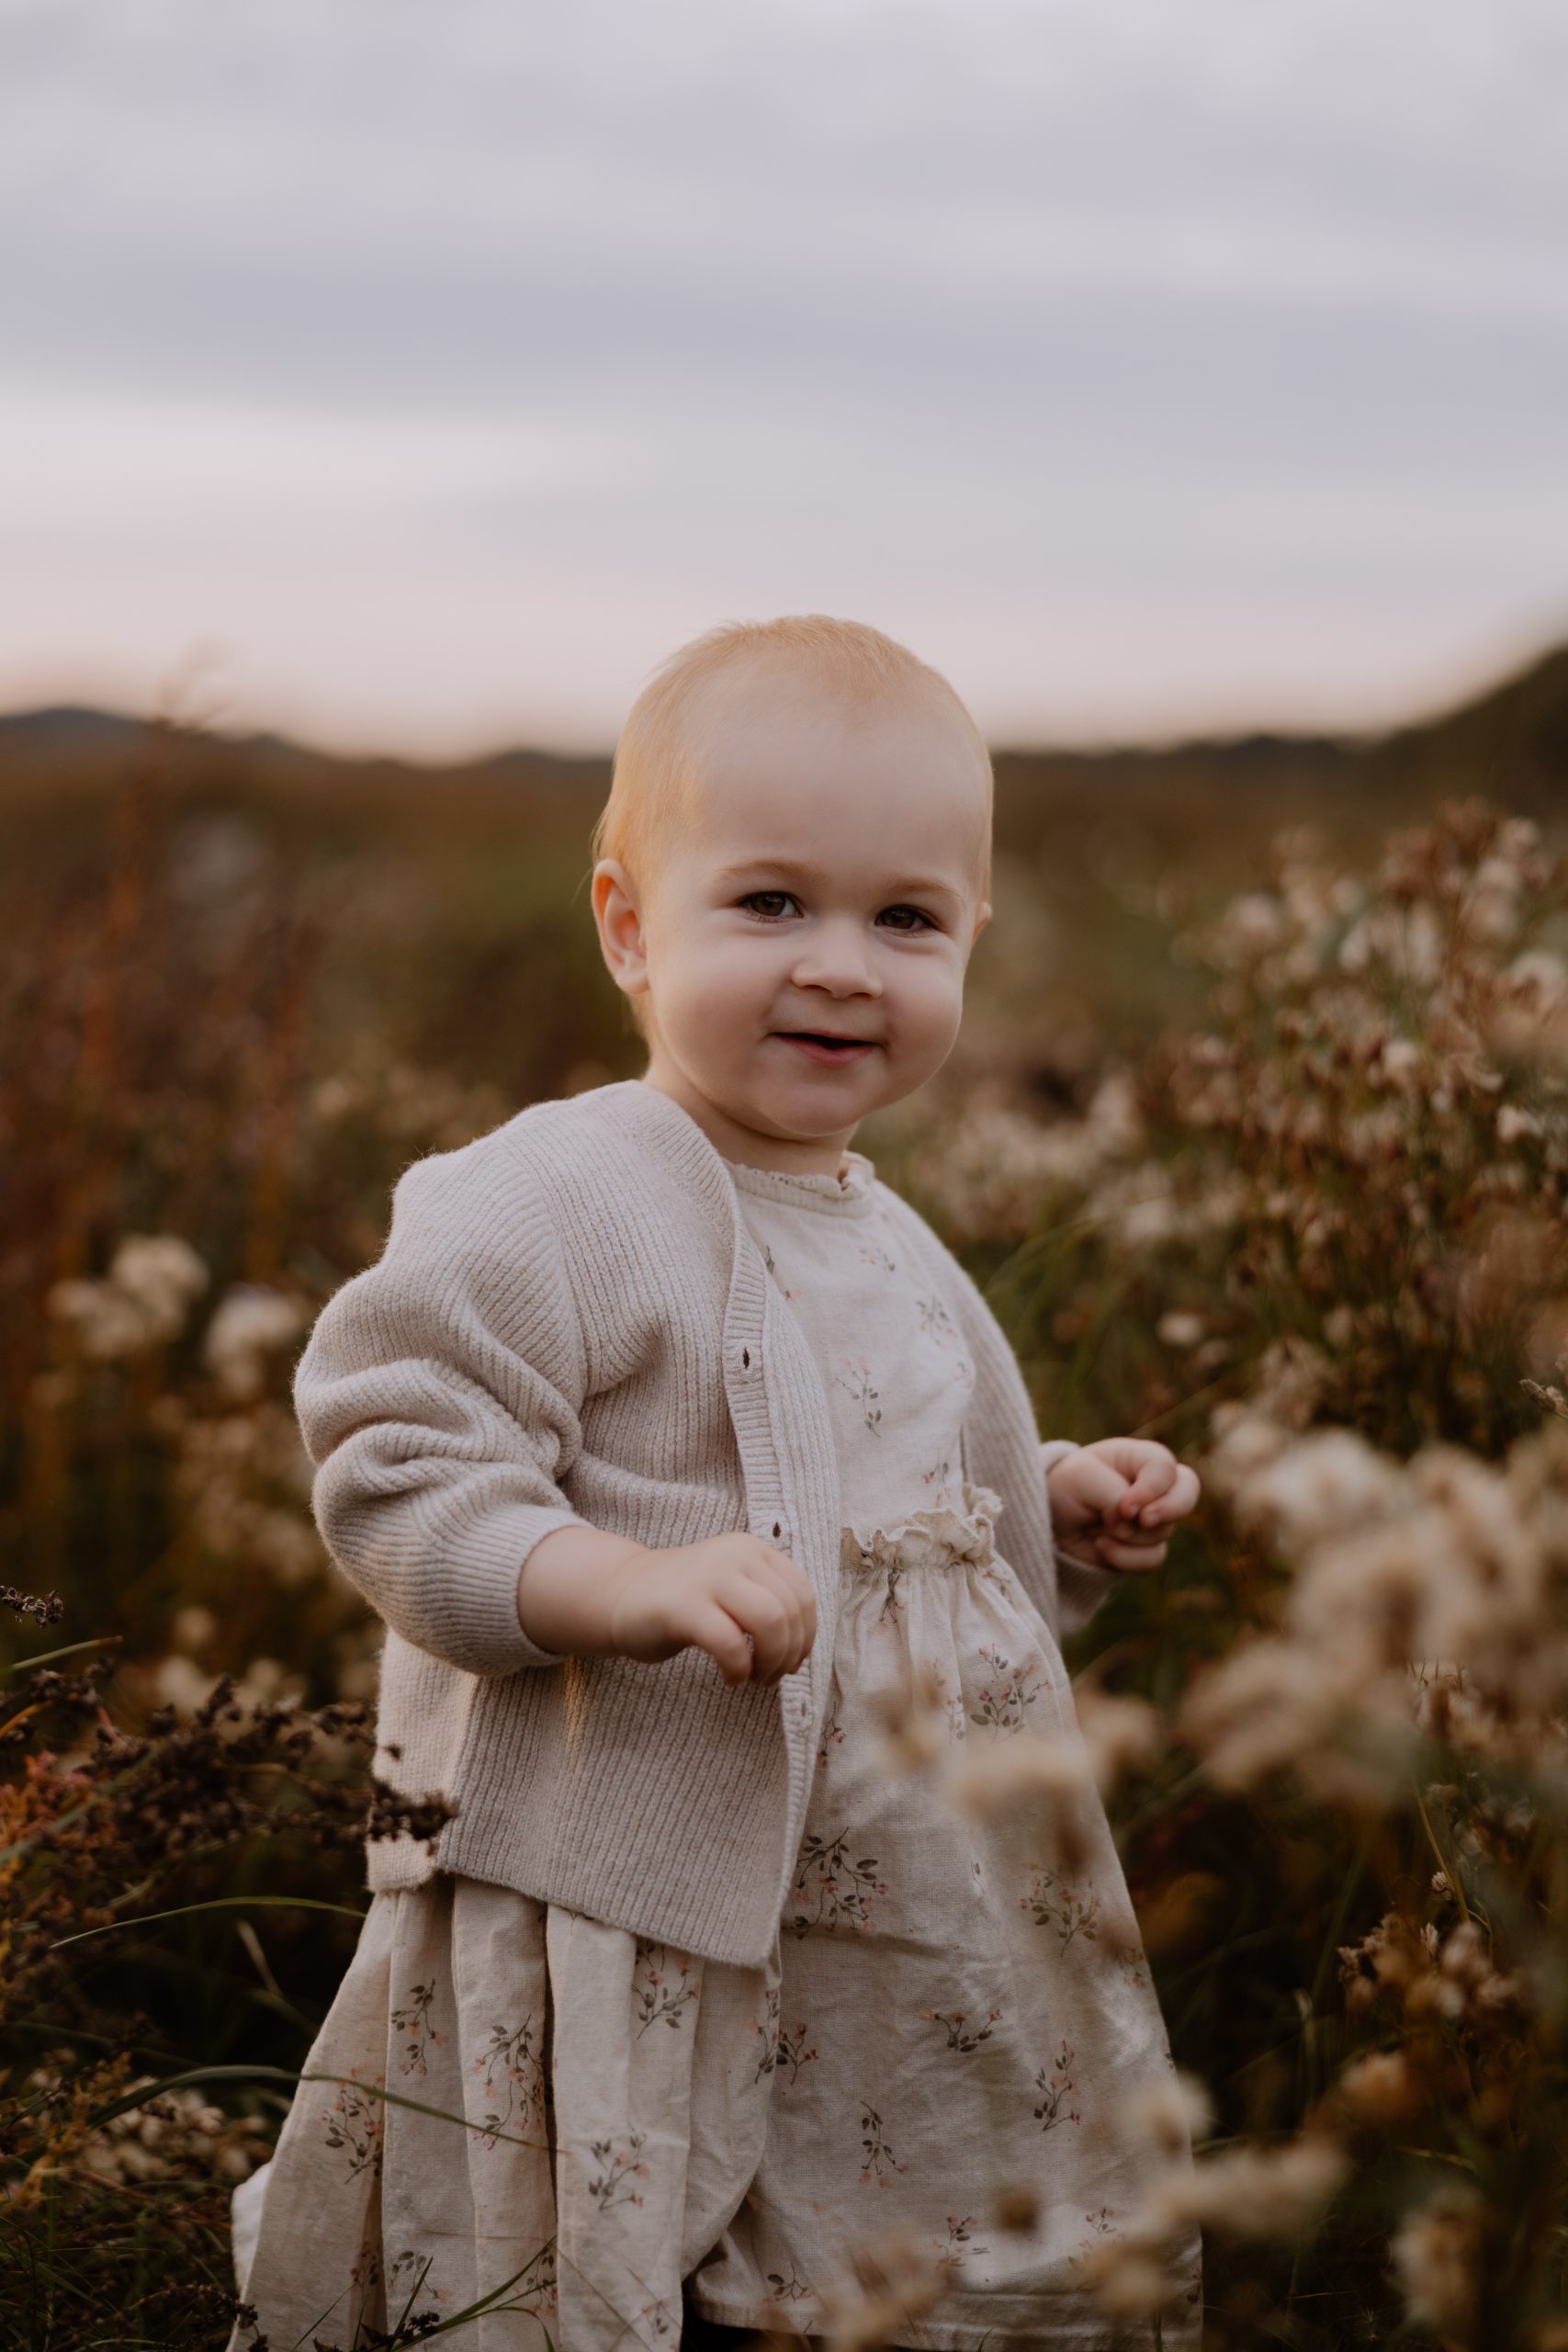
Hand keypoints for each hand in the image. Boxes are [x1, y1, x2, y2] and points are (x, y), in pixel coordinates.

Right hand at [518, 1524, 816, 1686]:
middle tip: (771, 1677)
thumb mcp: (734, 1588)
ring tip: (755, 1678)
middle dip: (789, 1654)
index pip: (802, 1593)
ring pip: (770, 1622)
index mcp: (753, 1549)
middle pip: (790, 1611)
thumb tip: (802, 1647)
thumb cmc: (684, 1602)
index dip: (807, 1635)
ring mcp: (709, 1577)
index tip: (793, 1662)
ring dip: (771, 1662)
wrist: (619, 1594)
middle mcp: (735, 1555)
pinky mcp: (684, 1605)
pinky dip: (739, 1670)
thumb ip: (767, 1602)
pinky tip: (730, 1678)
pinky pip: (731, 1644)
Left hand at [1046, 1437, 1200, 1572]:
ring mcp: (1152, 1518)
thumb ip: (1114, 1493)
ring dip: (1127, 1536)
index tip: (1124, 1506)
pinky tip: (1101, 1547)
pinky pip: (1152, 1559)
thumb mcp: (1081, 1478)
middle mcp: (1152, 1486)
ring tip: (1096, 1529)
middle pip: (1188, 1492)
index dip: (1151, 1489)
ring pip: (1164, 1532)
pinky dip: (1125, 1558)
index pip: (1165, 1467)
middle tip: (1143, 1521)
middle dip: (1170, 1510)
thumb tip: (1135, 1523)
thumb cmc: (1064, 1488)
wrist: (1047, 1522)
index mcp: (1138, 1458)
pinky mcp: (1144, 1548)